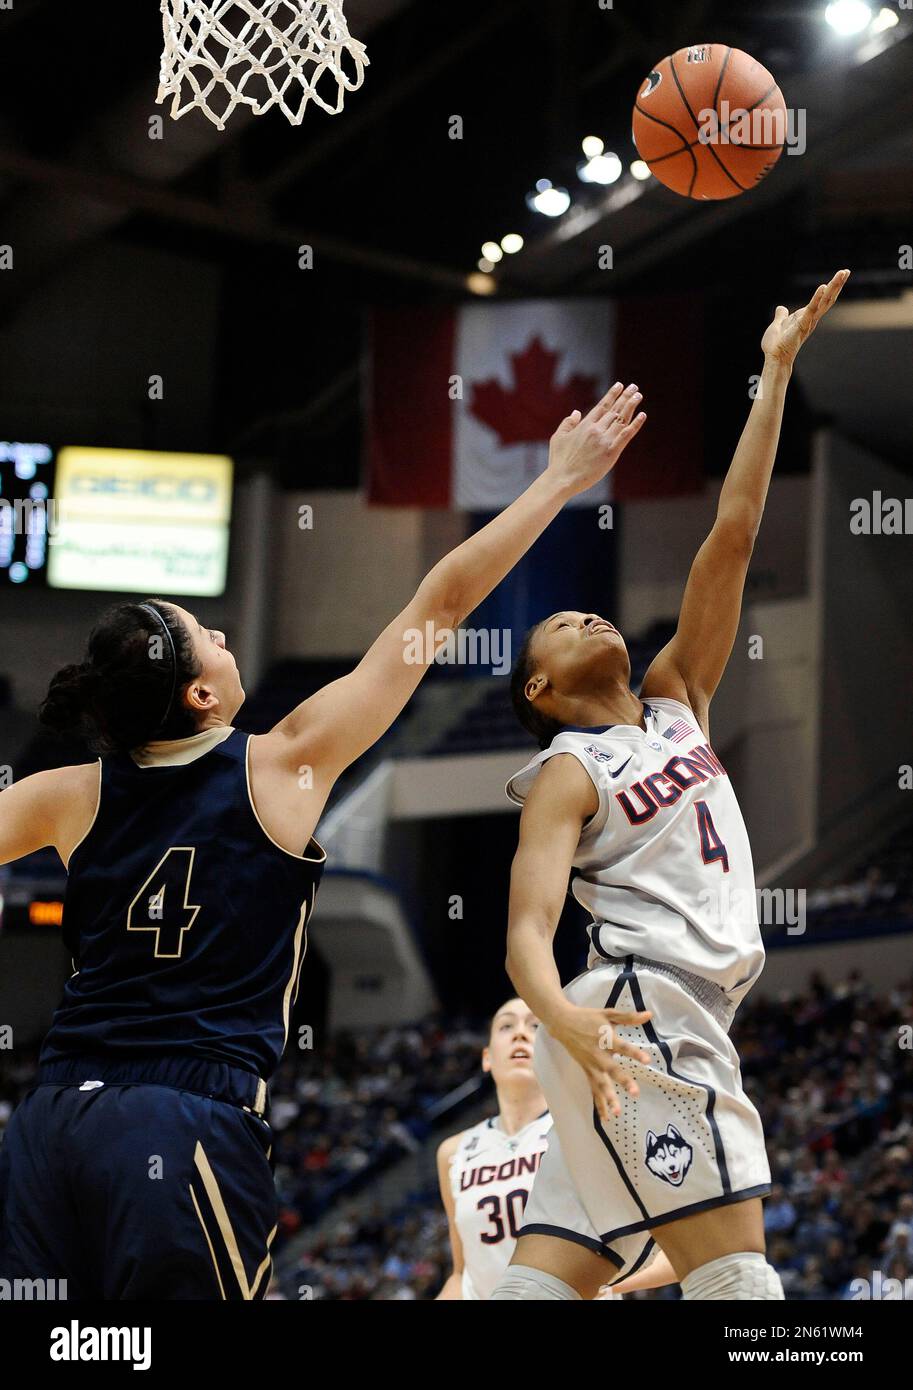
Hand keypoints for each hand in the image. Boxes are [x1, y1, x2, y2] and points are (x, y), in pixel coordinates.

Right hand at [547, 381, 646, 497]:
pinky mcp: (611, 452)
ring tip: (638, 396)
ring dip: (631, 406)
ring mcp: (604, 440)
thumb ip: (568, 423)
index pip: (602, 406)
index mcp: (584, 425)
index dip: (612, 395)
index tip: (619, 385)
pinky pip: (626, 435)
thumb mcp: (558, 437)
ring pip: (622, 419)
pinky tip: (642, 415)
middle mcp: (596, 429)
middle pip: (614, 410)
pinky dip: (635, 424)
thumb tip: (576, 412)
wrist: (562, 479)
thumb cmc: (558, 461)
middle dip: (625, 397)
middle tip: (634, 387)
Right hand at [549, 1003, 651, 1121]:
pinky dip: (599, 1104)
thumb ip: (628, 1017)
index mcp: (605, 1038)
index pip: (622, 1047)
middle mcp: (598, 1054)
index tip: (647, 1060)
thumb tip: (649, 1015)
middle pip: (612, 1069)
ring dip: (609, 1098)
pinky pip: (593, 1089)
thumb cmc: (588, 1017)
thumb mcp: (608, 1013)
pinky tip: (607, 1117)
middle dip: (623, 1080)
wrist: (562, 1023)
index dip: (634, 1053)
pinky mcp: (586, 1071)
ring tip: (618, 1112)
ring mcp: (591, 1065)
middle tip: (635, 1092)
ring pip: (601, 1084)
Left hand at [761, 269, 849, 367]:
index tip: (840, 275)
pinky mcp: (802, 325)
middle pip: (828, 298)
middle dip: (837, 284)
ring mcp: (808, 321)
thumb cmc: (777, 344)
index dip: (831, 288)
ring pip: (825, 301)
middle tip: (846, 271)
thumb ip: (781, 316)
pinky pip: (811, 309)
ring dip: (834, 287)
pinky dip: (817, 298)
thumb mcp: (779, 324)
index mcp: (807, 316)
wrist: (774, 357)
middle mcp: (812, 318)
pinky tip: (823, 286)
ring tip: (842, 274)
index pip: (822, 300)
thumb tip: (781, 308)